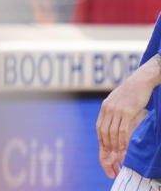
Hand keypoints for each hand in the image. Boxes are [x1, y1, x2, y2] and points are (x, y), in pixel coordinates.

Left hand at [96, 62, 157, 177]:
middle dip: (107, 147)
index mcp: (104, 108)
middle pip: (104, 132)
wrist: (140, 81)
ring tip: (119, 157)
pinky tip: (125, 148)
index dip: (102, 141)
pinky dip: (122, 140)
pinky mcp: (126, 112)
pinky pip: (123, 129)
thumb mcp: (118, 101)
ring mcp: (116, 110)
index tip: (105, 151)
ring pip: (113, 133)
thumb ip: (113, 112)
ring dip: (115, 146)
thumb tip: (113, 124)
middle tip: (112, 159)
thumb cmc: (131, 92)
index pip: (99, 128)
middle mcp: (108, 109)